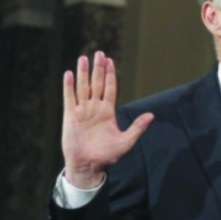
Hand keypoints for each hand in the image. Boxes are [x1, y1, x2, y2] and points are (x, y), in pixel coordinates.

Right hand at [62, 51, 153, 188]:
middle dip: (98, 69)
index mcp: (108, 112)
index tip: (110, 61)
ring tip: (83, 58)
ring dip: (83, 73)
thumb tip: (152, 115)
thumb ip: (137, 127)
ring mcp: (82, 111)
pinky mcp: (70, 117)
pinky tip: (69, 74)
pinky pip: (69, 98)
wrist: (88, 166)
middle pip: (96, 83)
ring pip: (83, 87)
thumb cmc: (108, 155)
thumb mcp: (126, 141)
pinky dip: (69, 86)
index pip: (110, 88)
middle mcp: (95, 108)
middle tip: (99, 53)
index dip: (110, 75)